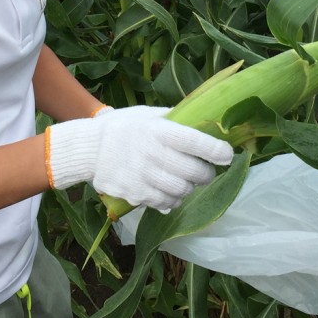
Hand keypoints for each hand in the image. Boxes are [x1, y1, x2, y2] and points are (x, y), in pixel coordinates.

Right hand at [46, 106, 233, 212]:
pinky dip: (172, 199)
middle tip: (205, 171)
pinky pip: (166, 203)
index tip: (228, 155)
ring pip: (183, 191)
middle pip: (195, 172)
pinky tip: (168, 191)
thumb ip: (175, 119)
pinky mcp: (136, 194)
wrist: (89, 149)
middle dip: (206, 174)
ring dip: (189, 188)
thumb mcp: (147, 115)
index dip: (217, 151)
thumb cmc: (123, 127)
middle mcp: (153, 153)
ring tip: (184, 180)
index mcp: (159, 130)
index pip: (196, 142)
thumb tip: (206, 120)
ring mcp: (144, 176)